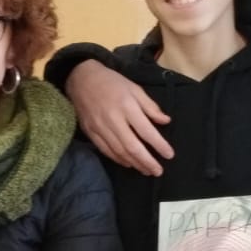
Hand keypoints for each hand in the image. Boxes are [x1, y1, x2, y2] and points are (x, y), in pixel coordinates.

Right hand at [65, 59, 172, 174]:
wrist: (81, 79)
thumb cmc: (111, 82)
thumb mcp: (134, 88)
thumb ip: (150, 106)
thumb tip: (165, 121)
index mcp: (127, 106)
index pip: (146, 131)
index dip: (159, 145)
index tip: (169, 155)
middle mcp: (113, 120)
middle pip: (132, 146)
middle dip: (147, 161)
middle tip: (158, 171)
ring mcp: (100, 128)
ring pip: (119, 152)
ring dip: (134, 163)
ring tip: (146, 170)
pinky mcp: (91, 133)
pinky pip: (106, 150)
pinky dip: (119, 159)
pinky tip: (129, 163)